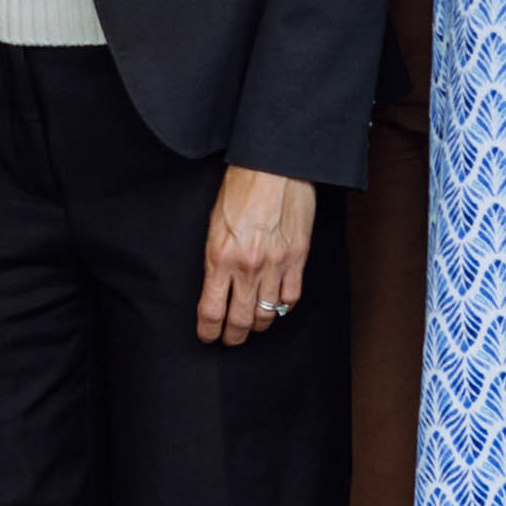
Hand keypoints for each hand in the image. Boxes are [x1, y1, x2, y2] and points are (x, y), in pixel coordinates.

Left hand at [195, 168, 315, 344]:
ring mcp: (275, 264)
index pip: (211, 310)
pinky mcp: (298, 258)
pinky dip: (282, 307)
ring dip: (257, 325)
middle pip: (239, 320)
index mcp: (219, 256)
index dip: (208, 330)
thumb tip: (216, 286)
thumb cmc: (240, 188)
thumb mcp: (214, 224)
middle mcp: (247, 266)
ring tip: (251, 326)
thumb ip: (215, 258)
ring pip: (266, 314)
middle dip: (231, 337)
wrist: (274, 166)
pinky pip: (291, 297)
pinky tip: (275, 306)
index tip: (207, 335)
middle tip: (229, 340)